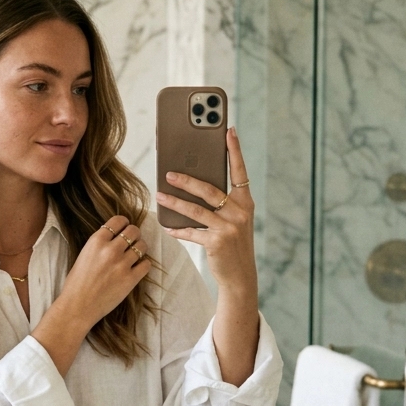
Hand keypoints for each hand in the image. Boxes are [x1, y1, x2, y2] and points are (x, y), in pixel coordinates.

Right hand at [31, 216, 150, 376]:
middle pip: (134, 230)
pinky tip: (137, 268)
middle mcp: (110, 250)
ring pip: (142, 246)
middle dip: (135, 234)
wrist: (77, 306)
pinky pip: (146, 264)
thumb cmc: (77, 283)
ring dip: (140, 249)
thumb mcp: (84, 255)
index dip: (124, 223)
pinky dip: (144, 264)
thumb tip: (115, 236)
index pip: (118, 220)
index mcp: (96, 241)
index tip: (124, 228)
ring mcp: (122, 264)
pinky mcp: (131, 279)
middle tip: (132, 242)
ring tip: (135, 255)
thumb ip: (100, 244)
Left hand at [156, 128, 256, 298]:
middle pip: (210, 190)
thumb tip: (194, 183)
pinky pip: (192, 232)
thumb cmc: (233, 243)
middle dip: (187, 180)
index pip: (240, 171)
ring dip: (175, 202)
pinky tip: (167, 226)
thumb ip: (222, 203)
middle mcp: (240, 212)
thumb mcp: (234, 220)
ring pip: (196, 210)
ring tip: (160, 194)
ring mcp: (229, 228)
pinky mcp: (217, 242)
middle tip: (168, 172)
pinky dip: (178, 229)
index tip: (229, 130)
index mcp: (245, 202)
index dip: (234, 150)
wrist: (240, 275)